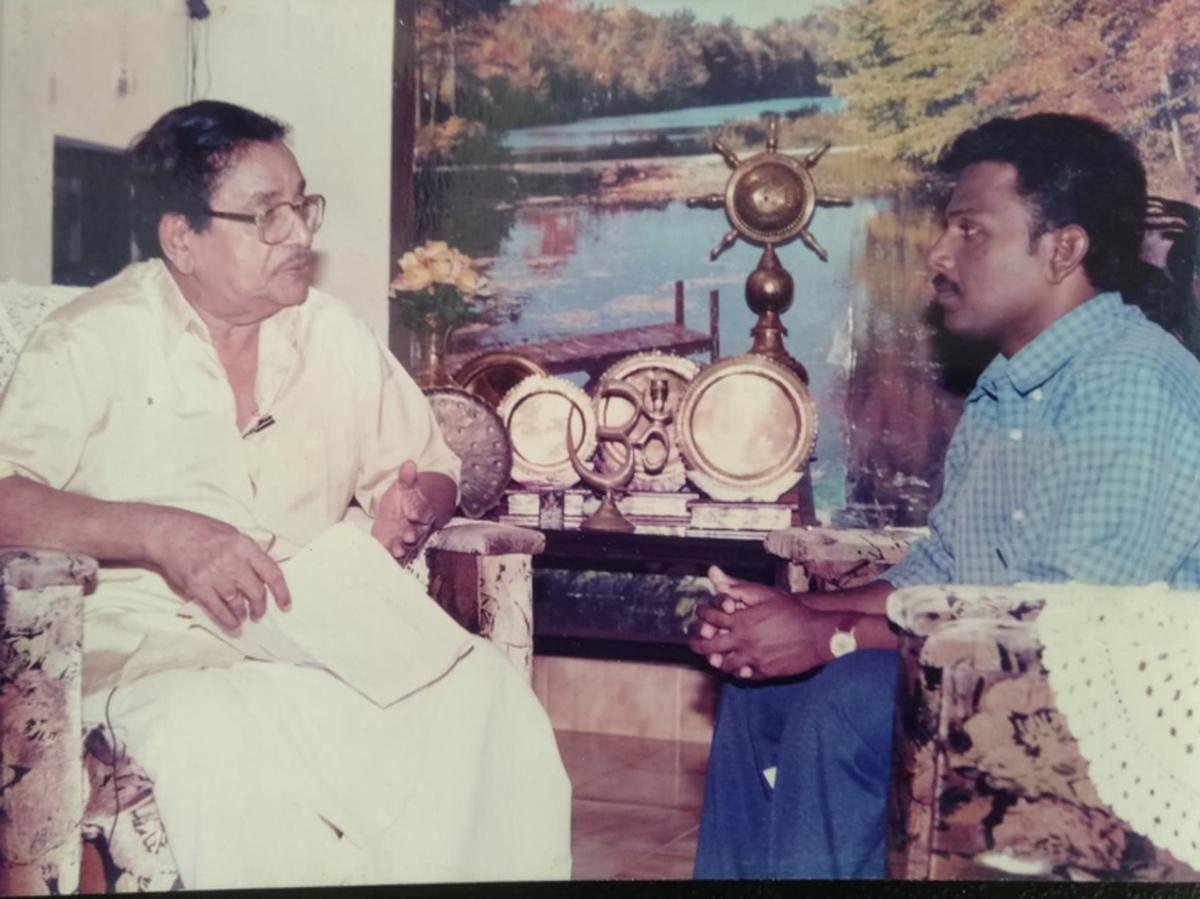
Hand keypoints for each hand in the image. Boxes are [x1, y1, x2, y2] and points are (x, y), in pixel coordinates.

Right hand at [144, 508, 290, 633]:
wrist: (168, 533)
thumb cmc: (202, 531)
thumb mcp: (232, 534)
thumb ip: (249, 553)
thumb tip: (264, 573)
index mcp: (245, 546)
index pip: (272, 573)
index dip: (282, 593)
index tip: (286, 606)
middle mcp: (233, 561)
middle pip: (256, 592)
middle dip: (259, 607)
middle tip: (258, 613)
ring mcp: (215, 575)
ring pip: (237, 603)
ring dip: (242, 614)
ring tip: (243, 617)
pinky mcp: (198, 587)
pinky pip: (217, 610)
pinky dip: (228, 621)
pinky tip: (234, 627)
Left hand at [372, 459, 436, 563]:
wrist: (408, 511)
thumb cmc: (409, 498)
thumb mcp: (406, 486)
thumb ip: (407, 477)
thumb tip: (409, 463)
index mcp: (422, 511)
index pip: (423, 512)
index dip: (419, 513)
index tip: (413, 514)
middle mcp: (416, 527)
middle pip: (418, 532)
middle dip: (412, 535)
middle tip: (408, 537)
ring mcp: (405, 537)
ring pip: (407, 545)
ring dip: (402, 548)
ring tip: (396, 550)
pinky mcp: (393, 543)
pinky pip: (393, 550)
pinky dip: (389, 554)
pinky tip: (384, 555)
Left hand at [689, 567, 829, 679]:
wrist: (817, 635)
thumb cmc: (793, 612)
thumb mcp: (767, 595)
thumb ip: (741, 589)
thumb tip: (718, 580)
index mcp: (742, 621)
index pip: (710, 618)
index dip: (702, 614)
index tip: (700, 614)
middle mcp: (743, 641)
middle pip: (710, 645)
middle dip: (698, 643)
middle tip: (694, 642)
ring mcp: (752, 659)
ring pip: (724, 664)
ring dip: (717, 659)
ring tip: (714, 656)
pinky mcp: (763, 672)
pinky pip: (742, 674)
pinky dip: (736, 671)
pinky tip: (736, 666)